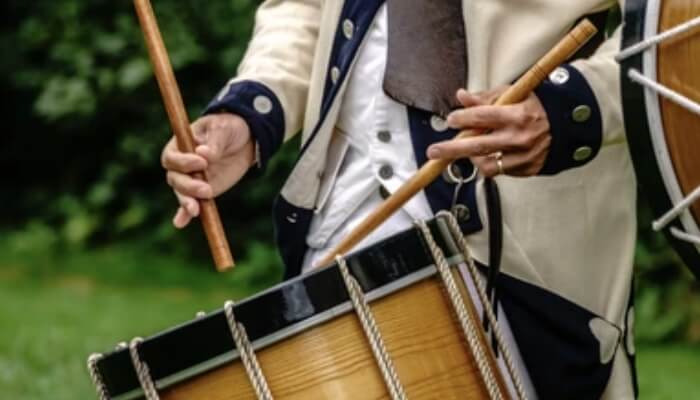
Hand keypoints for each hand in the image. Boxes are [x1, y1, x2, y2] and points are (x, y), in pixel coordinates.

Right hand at [161, 113, 254, 227]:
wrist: (245, 139)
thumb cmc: (229, 128)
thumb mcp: (224, 129)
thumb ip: (214, 143)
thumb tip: (203, 154)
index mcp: (181, 145)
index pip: (172, 157)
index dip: (183, 162)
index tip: (202, 162)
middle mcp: (183, 165)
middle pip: (175, 179)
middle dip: (188, 186)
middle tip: (206, 189)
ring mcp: (192, 179)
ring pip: (182, 193)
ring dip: (187, 202)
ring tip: (197, 210)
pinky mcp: (203, 191)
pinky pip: (190, 204)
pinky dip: (185, 215)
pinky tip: (180, 223)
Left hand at [427, 88, 550, 176]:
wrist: (568, 127)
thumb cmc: (538, 107)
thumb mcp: (515, 94)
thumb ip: (486, 97)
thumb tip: (461, 96)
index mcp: (518, 115)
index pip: (482, 117)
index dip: (462, 119)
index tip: (451, 120)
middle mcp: (520, 138)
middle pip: (477, 146)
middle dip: (451, 149)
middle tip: (434, 152)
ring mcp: (524, 157)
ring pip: (487, 165)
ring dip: (473, 158)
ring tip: (470, 149)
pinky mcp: (527, 170)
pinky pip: (501, 171)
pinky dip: (491, 162)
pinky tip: (490, 153)